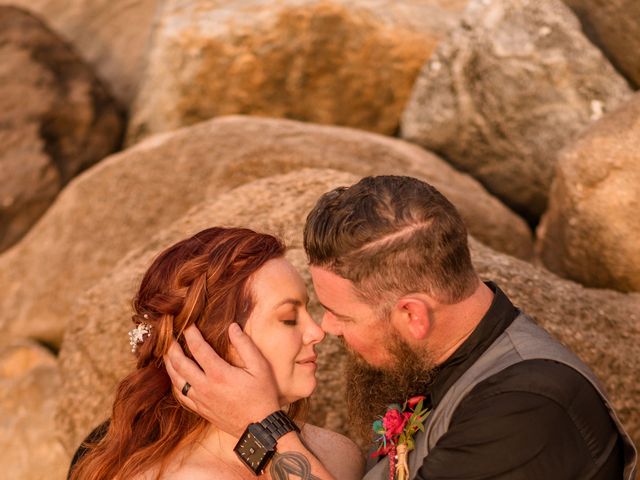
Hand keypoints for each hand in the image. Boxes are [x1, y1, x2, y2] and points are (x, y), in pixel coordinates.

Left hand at [164, 323, 279, 437]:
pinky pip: (181, 396)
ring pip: (176, 380)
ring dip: (169, 365)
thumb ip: (245, 345)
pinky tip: (175, 377)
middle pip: (180, 363)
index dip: (190, 334)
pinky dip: (174, 383)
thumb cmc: (262, 395)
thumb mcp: (259, 367)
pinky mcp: (201, 409)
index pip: (198, 348)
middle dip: (172, 347)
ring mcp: (201, 400)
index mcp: (219, 373)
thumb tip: (232, 327)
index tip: (188, 324)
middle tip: (169, 336)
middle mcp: (205, 386)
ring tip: (167, 353)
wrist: (259, 427)